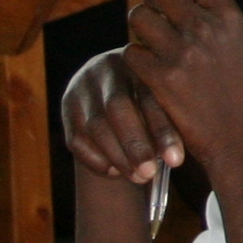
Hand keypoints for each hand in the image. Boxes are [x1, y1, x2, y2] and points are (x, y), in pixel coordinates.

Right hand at [60, 46, 185, 184]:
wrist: (109, 87)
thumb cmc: (149, 100)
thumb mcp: (161, 99)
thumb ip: (171, 118)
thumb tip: (175, 159)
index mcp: (140, 64)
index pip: (150, 97)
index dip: (163, 131)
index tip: (175, 161)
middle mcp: (107, 70)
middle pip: (118, 107)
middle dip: (135, 144)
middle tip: (149, 173)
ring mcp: (82, 87)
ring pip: (96, 125)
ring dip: (117, 156)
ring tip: (138, 177)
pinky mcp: (66, 108)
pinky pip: (77, 139)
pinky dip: (96, 160)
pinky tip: (114, 173)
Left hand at [121, 0, 242, 186]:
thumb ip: (222, 23)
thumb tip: (196, 2)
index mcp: (229, 17)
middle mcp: (204, 28)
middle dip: (151, 0)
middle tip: (155, 17)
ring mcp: (181, 53)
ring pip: (138, 17)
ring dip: (139, 28)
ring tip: (149, 44)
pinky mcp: (161, 80)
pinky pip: (131, 53)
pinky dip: (135, 59)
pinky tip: (146, 70)